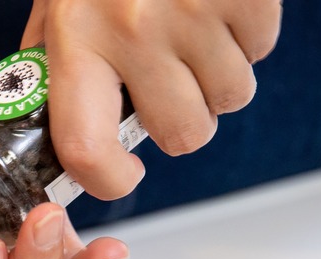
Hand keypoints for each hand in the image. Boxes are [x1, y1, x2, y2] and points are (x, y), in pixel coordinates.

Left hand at [24, 0, 281, 198]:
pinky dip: (247, 34)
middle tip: (169, 80)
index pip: (87, 148)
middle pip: (184, 135)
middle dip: (184, 117)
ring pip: (230, 97)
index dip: (111, 180)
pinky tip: (217, 4)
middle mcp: (131, 29)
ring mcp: (191, 11)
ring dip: (219, 74)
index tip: (124, 173)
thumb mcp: (60, 5)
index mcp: (74, 39)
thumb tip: (65, 143)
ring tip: (191, 29)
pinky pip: (261, 50)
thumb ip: (59, 70)